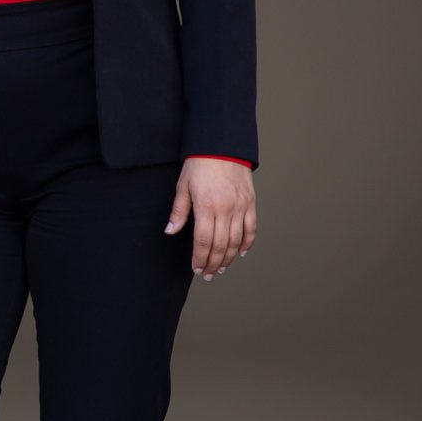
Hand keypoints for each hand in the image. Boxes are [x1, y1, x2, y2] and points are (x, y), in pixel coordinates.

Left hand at [166, 158, 255, 279]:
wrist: (221, 146)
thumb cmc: (199, 165)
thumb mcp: (182, 187)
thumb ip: (178, 212)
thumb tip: (170, 231)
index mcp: (206, 206)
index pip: (204, 241)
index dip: (200, 258)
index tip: (197, 268)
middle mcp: (225, 209)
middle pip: (220, 245)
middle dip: (214, 263)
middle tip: (208, 274)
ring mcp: (240, 207)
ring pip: (236, 241)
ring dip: (229, 258)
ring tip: (222, 268)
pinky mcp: (250, 203)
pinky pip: (251, 228)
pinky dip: (247, 243)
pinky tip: (240, 253)